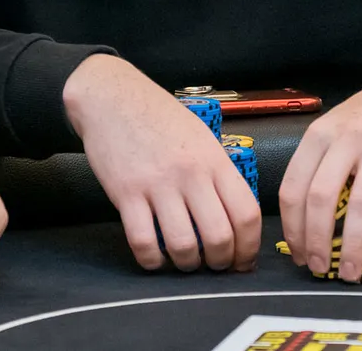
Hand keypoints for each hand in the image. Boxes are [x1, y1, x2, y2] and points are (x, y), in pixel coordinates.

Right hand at [63, 55, 259, 272]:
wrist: (112, 96)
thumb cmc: (159, 117)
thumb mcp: (201, 136)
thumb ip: (218, 173)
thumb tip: (236, 216)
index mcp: (214, 160)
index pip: (246, 214)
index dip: (249, 247)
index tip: (242, 260)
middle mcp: (190, 173)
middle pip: (220, 237)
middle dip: (221, 263)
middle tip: (214, 265)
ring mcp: (157, 184)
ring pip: (184, 245)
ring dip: (187, 265)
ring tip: (185, 261)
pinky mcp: (126, 193)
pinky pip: (143, 241)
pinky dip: (152, 260)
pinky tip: (154, 257)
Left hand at [278, 66, 361, 281]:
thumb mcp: (336, 126)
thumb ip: (320, 162)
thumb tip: (304, 220)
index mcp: (320, 134)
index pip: (293, 186)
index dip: (292, 227)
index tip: (297, 252)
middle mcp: (347, 139)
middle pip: (320, 198)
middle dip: (315, 241)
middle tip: (319, 268)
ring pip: (361, 206)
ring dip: (353, 247)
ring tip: (351, 272)